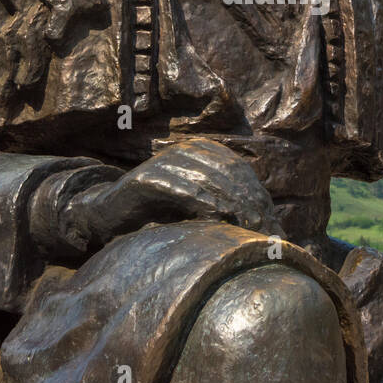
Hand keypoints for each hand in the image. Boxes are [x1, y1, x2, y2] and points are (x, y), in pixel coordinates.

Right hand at [44, 138, 283, 255]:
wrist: (107, 215)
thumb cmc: (158, 215)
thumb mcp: (199, 207)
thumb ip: (228, 206)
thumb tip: (271, 226)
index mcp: (204, 151)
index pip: (241, 173)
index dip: (260, 199)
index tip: (274, 227)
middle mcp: (187, 150)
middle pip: (230, 175)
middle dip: (251, 204)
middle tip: (265, 232)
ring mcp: (166, 161)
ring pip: (211, 180)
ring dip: (234, 205)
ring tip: (249, 229)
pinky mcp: (148, 177)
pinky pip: (183, 188)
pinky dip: (204, 203)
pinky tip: (220, 220)